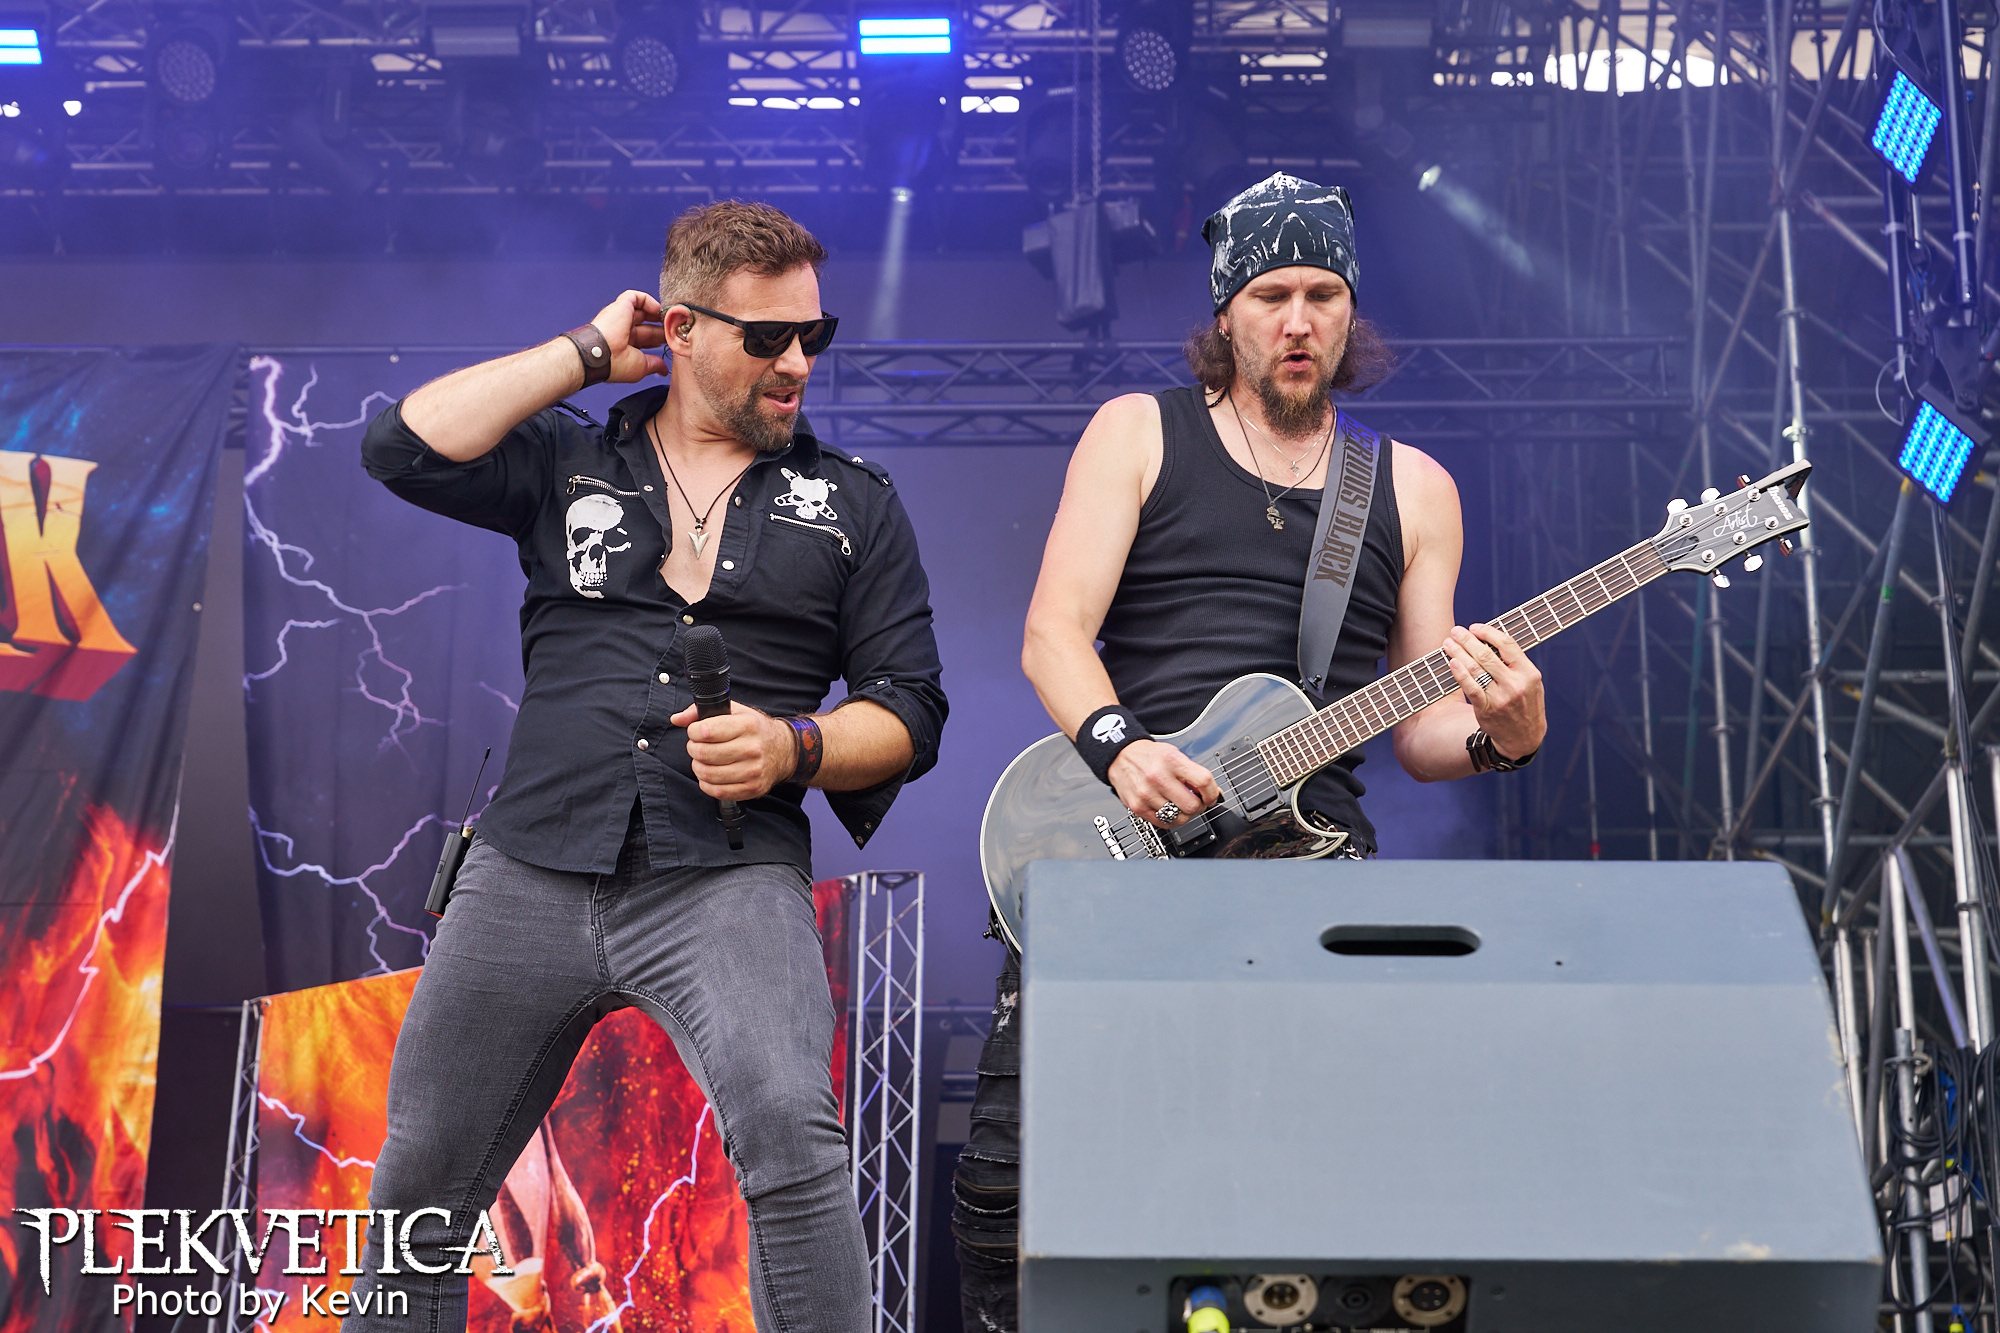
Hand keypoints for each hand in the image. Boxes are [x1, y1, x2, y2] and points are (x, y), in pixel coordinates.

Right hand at [588, 290, 667, 383]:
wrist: (599, 353)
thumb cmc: (614, 364)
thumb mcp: (640, 367)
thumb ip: (654, 364)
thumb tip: (663, 369)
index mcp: (625, 346)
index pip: (647, 340)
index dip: (661, 340)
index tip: (675, 342)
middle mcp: (622, 330)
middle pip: (647, 326)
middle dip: (663, 328)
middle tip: (678, 331)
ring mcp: (620, 317)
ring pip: (642, 310)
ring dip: (658, 314)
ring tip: (672, 319)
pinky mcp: (620, 305)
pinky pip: (636, 297)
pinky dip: (649, 301)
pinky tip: (659, 310)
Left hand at [668, 701, 792, 801]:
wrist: (783, 750)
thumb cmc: (754, 730)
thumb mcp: (734, 712)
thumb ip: (702, 712)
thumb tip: (677, 719)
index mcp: (747, 725)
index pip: (705, 731)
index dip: (693, 732)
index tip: (696, 732)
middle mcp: (752, 748)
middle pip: (704, 754)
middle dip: (694, 750)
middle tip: (698, 747)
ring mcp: (753, 771)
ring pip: (708, 774)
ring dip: (698, 768)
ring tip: (703, 761)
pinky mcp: (752, 788)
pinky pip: (718, 791)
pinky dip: (707, 784)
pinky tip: (711, 775)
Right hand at [1108, 739, 1221, 830]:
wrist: (1120, 756)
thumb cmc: (1149, 756)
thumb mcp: (1174, 754)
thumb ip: (1192, 773)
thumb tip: (1212, 793)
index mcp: (1171, 761)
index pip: (1203, 781)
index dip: (1212, 793)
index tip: (1211, 796)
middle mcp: (1158, 777)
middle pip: (1192, 805)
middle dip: (1199, 806)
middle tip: (1196, 802)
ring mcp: (1147, 794)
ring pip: (1179, 818)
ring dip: (1184, 814)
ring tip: (1180, 805)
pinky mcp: (1138, 807)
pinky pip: (1164, 824)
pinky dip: (1171, 820)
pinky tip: (1169, 810)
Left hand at [1441, 622, 1545, 759]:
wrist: (1524, 738)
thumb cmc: (1525, 705)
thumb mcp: (1530, 683)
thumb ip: (1516, 664)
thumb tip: (1490, 641)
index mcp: (1529, 673)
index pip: (1507, 644)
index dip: (1488, 632)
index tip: (1475, 627)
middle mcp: (1516, 684)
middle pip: (1487, 654)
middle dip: (1468, 640)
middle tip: (1456, 631)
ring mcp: (1501, 697)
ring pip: (1476, 669)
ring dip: (1458, 653)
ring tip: (1448, 644)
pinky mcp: (1487, 709)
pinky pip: (1470, 688)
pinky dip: (1460, 673)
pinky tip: (1452, 662)